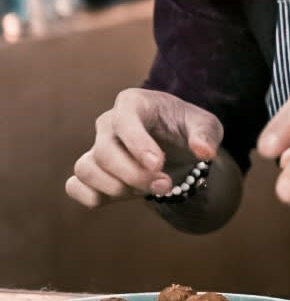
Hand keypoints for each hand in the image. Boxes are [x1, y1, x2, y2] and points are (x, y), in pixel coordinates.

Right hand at [66, 89, 222, 208]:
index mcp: (133, 103)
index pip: (124, 120)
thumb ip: (205, 135)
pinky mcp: (91, 171)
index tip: (158, 165)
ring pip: (86, 169)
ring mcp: (95, 147)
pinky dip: (91, 197)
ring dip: (117, 188)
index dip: (138, 145)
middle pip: (104, 151)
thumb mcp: (205, 125)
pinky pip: (74, 186)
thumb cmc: (185, 127)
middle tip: (165, 185)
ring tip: (147, 190)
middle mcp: (108, 123)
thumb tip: (204, 151)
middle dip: (134, 175)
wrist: (174, 143)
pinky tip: (122, 197)